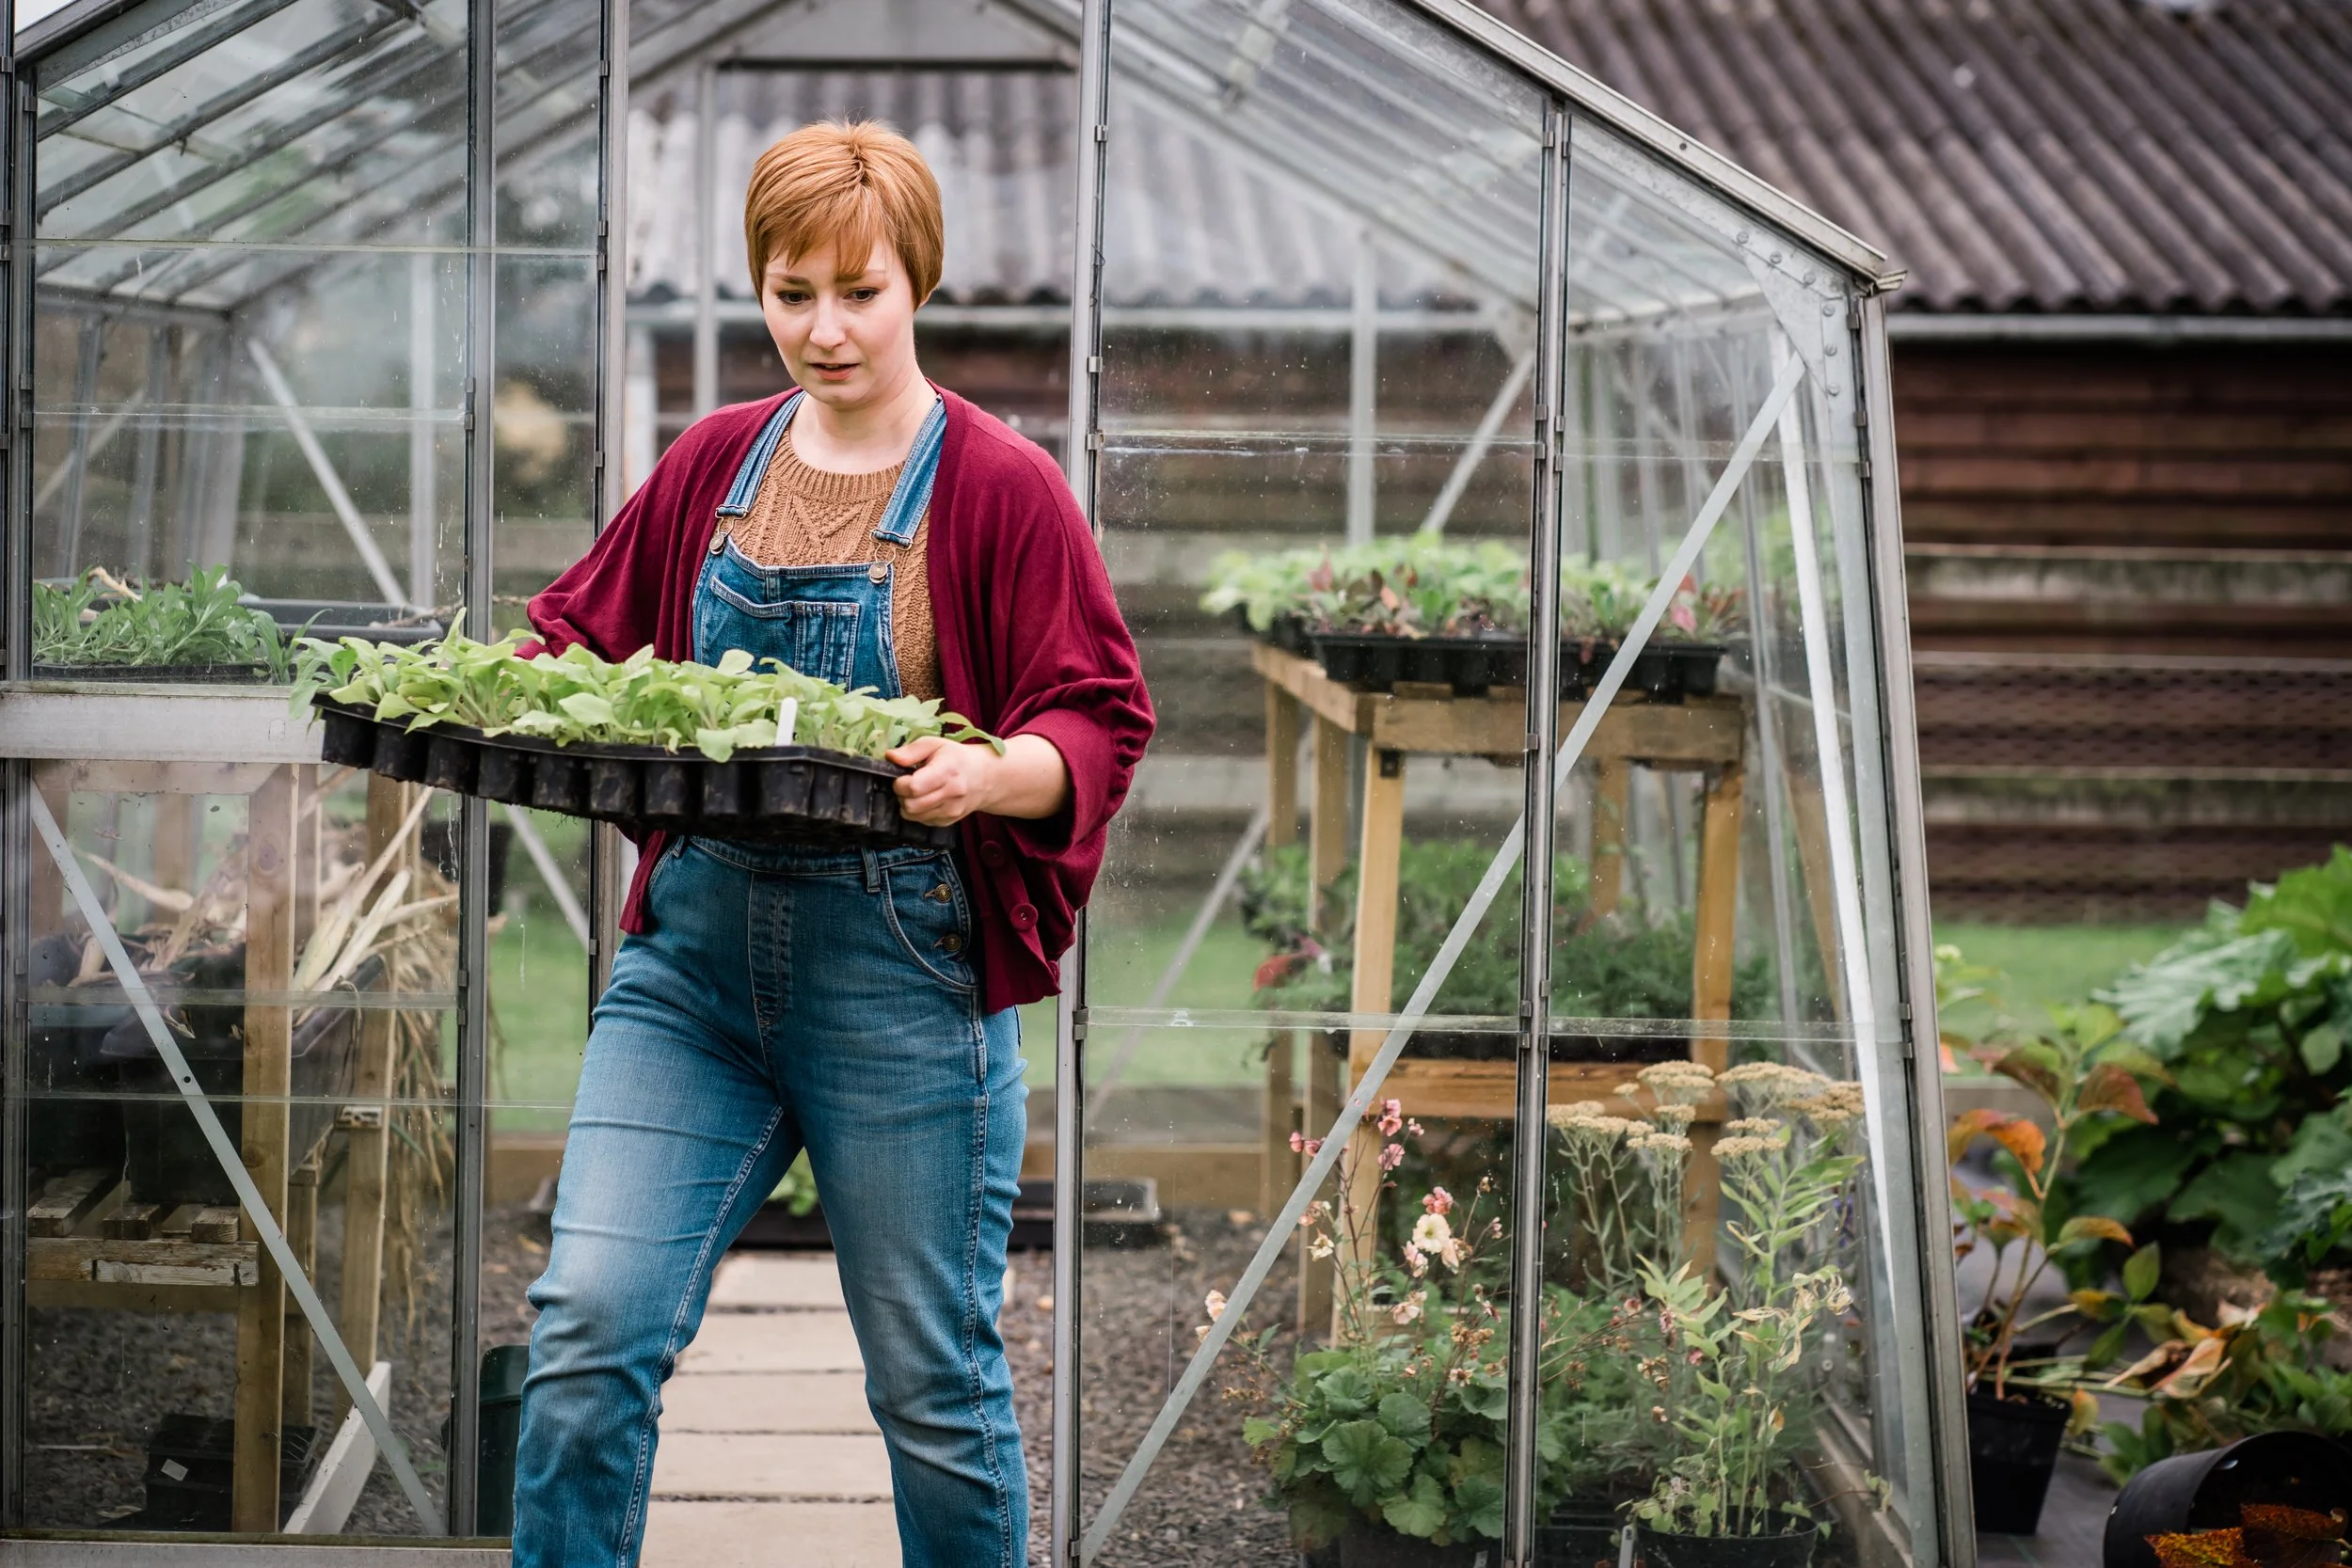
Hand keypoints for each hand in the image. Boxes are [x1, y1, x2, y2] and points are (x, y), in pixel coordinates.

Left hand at [886, 733, 1068, 825]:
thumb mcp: (935, 744)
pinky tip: (926, 799)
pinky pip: (922, 821)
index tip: (902, 776)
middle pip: (911, 805)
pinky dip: (918, 811)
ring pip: (913, 816)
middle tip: (907, 784)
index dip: (900, 783)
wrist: (985, 778)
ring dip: (908, 804)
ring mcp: (951, 811)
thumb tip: (890, 757)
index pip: (914, 787)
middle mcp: (951, 794)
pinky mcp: (948, 822)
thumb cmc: (957, 757)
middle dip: (902, 795)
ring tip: (916, 791)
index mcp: (947, 771)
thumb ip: (911, 751)